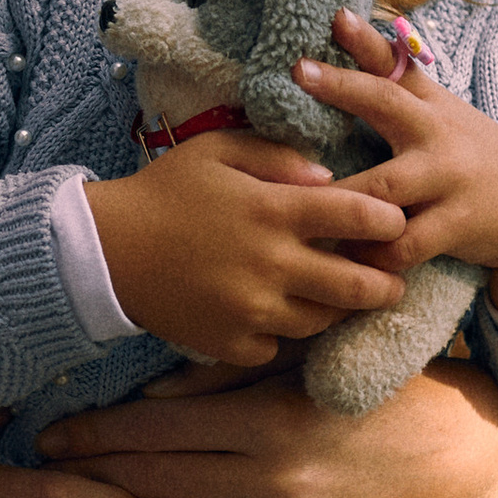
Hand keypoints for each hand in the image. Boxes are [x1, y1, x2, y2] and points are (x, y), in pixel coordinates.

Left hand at [28, 359, 497, 497]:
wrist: (455, 447)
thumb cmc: (373, 391)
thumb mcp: (300, 369)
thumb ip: (223, 382)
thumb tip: (146, 399)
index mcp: (263, 422)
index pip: (154, 430)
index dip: (94, 433)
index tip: (45, 435)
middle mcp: (269, 484)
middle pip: (153, 486)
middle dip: (84, 488)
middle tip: (22, 493)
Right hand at [83, 133, 405, 365]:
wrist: (104, 250)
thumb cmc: (165, 190)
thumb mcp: (218, 150)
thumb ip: (278, 155)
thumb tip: (330, 176)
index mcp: (272, 210)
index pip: (360, 215)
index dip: (389, 219)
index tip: (393, 221)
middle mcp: (270, 265)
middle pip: (358, 286)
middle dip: (387, 283)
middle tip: (393, 279)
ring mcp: (251, 311)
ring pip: (322, 322)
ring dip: (337, 310)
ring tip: (339, 295)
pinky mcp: (230, 344)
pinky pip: (277, 347)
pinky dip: (281, 333)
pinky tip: (276, 314)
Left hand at [294, 12, 497, 330]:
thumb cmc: (473, 159)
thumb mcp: (444, 116)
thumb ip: (400, 83)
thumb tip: (346, 27)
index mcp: (430, 105)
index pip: (396, 62)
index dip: (366, 37)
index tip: (336, 14)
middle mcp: (438, 133)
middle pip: (385, 104)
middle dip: (342, 86)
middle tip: (300, 70)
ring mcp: (448, 179)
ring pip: (380, 189)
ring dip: (338, 199)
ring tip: (293, 203)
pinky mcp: (456, 226)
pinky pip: (401, 245)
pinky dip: (369, 254)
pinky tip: (343, 260)